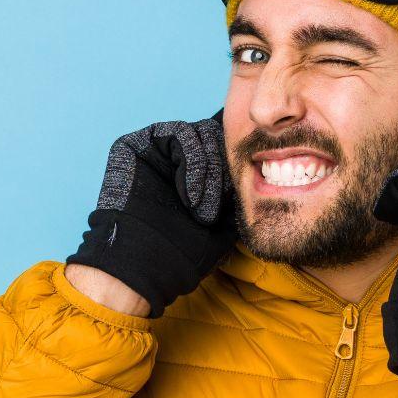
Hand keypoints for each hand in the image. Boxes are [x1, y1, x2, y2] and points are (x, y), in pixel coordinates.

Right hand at [64, 110, 238, 318]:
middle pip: (215, 137)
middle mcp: (176, 158)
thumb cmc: (185, 251)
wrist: (148, 266)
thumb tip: (261, 168)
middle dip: (223, 171)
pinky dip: (193, 160)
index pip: (226, 151)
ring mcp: (155, 149)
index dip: (235, 172)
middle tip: (216, 208)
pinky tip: (189, 195)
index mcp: (196, 173)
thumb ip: (239, 191)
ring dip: (208, 171)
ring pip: (201, 133)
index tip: (234, 204)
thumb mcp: (226, 220)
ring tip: (201, 208)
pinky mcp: (136, 144)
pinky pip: (179, 132)